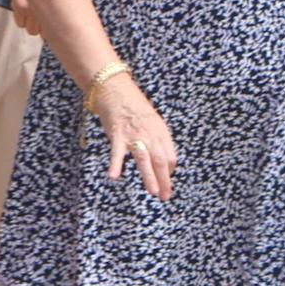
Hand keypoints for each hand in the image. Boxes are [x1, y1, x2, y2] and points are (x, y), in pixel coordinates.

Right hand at [97, 78, 177, 202]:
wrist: (116, 90)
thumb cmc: (133, 107)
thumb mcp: (152, 121)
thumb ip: (157, 139)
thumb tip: (161, 160)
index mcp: (160, 132)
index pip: (170, 156)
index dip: (169, 172)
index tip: (165, 182)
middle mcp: (150, 134)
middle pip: (161, 160)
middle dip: (165, 180)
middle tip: (165, 196)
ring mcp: (134, 135)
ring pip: (145, 159)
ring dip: (149, 177)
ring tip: (153, 192)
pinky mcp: (118, 134)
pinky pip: (117, 152)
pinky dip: (116, 164)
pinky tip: (114, 176)